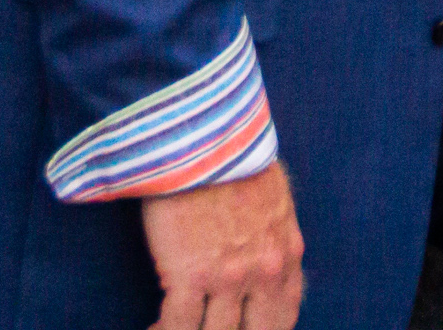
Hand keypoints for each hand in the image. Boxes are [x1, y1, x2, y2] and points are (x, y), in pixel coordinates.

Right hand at [141, 164, 304, 329]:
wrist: (205, 132)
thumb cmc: (233, 153)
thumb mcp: (273, 195)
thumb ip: (272, 232)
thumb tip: (261, 247)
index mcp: (287, 252)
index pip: (283, 316)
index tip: (246, 329)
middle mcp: (264, 272)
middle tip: (211, 328)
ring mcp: (228, 278)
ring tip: (177, 328)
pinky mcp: (190, 275)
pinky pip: (179, 326)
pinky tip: (155, 329)